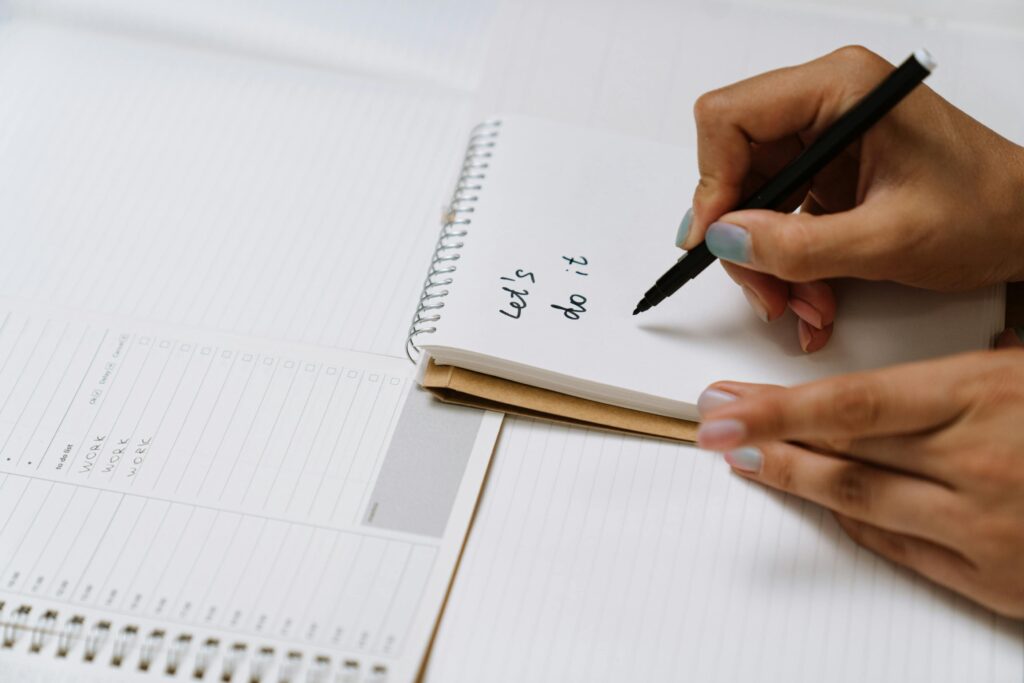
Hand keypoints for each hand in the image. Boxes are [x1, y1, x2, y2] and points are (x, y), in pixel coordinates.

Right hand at [680, 46, 1023, 351]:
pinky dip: (784, 262)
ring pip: (748, 200)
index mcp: (841, 88)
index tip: (715, 237)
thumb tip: (726, 239)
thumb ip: (799, 244)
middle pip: (732, 166)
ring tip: (802, 302)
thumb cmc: (987, 212)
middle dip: (743, 237)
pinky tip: (811, 292)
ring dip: (764, 260)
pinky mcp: (824, 173)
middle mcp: (824, 105)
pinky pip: (774, 217)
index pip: (730, 117)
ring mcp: (822, 140)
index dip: (712, 181)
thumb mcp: (888, 239)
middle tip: (767, 289)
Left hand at [694, 331, 1023, 617]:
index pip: (849, 403)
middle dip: (766, 434)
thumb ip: (989, 370)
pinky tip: (819, 502)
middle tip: (716, 422)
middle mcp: (974, 464)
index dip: (775, 409)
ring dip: (792, 479)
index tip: (722, 406)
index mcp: (981, 398)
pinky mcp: (995, 580)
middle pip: (840, 449)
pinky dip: (852, 521)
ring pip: (858, 500)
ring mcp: (982, 528)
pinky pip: (900, 549)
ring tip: (745, 461)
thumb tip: (975, 350)